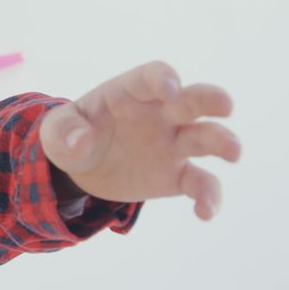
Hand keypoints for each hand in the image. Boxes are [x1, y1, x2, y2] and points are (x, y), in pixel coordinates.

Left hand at [39, 61, 239, 220]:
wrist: (81, 169)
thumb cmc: (71, 135)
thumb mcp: (55, 131)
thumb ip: (64, 131)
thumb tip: (80, 143)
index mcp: (129, 93)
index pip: (151, 76)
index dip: (162, 78)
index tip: (170, 88)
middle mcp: (159, 114)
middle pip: (191, 99)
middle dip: (210, 99)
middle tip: (225, 105)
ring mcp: (172, 143)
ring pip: (205, 138)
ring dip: (222, 142)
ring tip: (233, 152)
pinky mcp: (178, 175)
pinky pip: (201, 183)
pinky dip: (209, 196)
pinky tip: (204, 213)